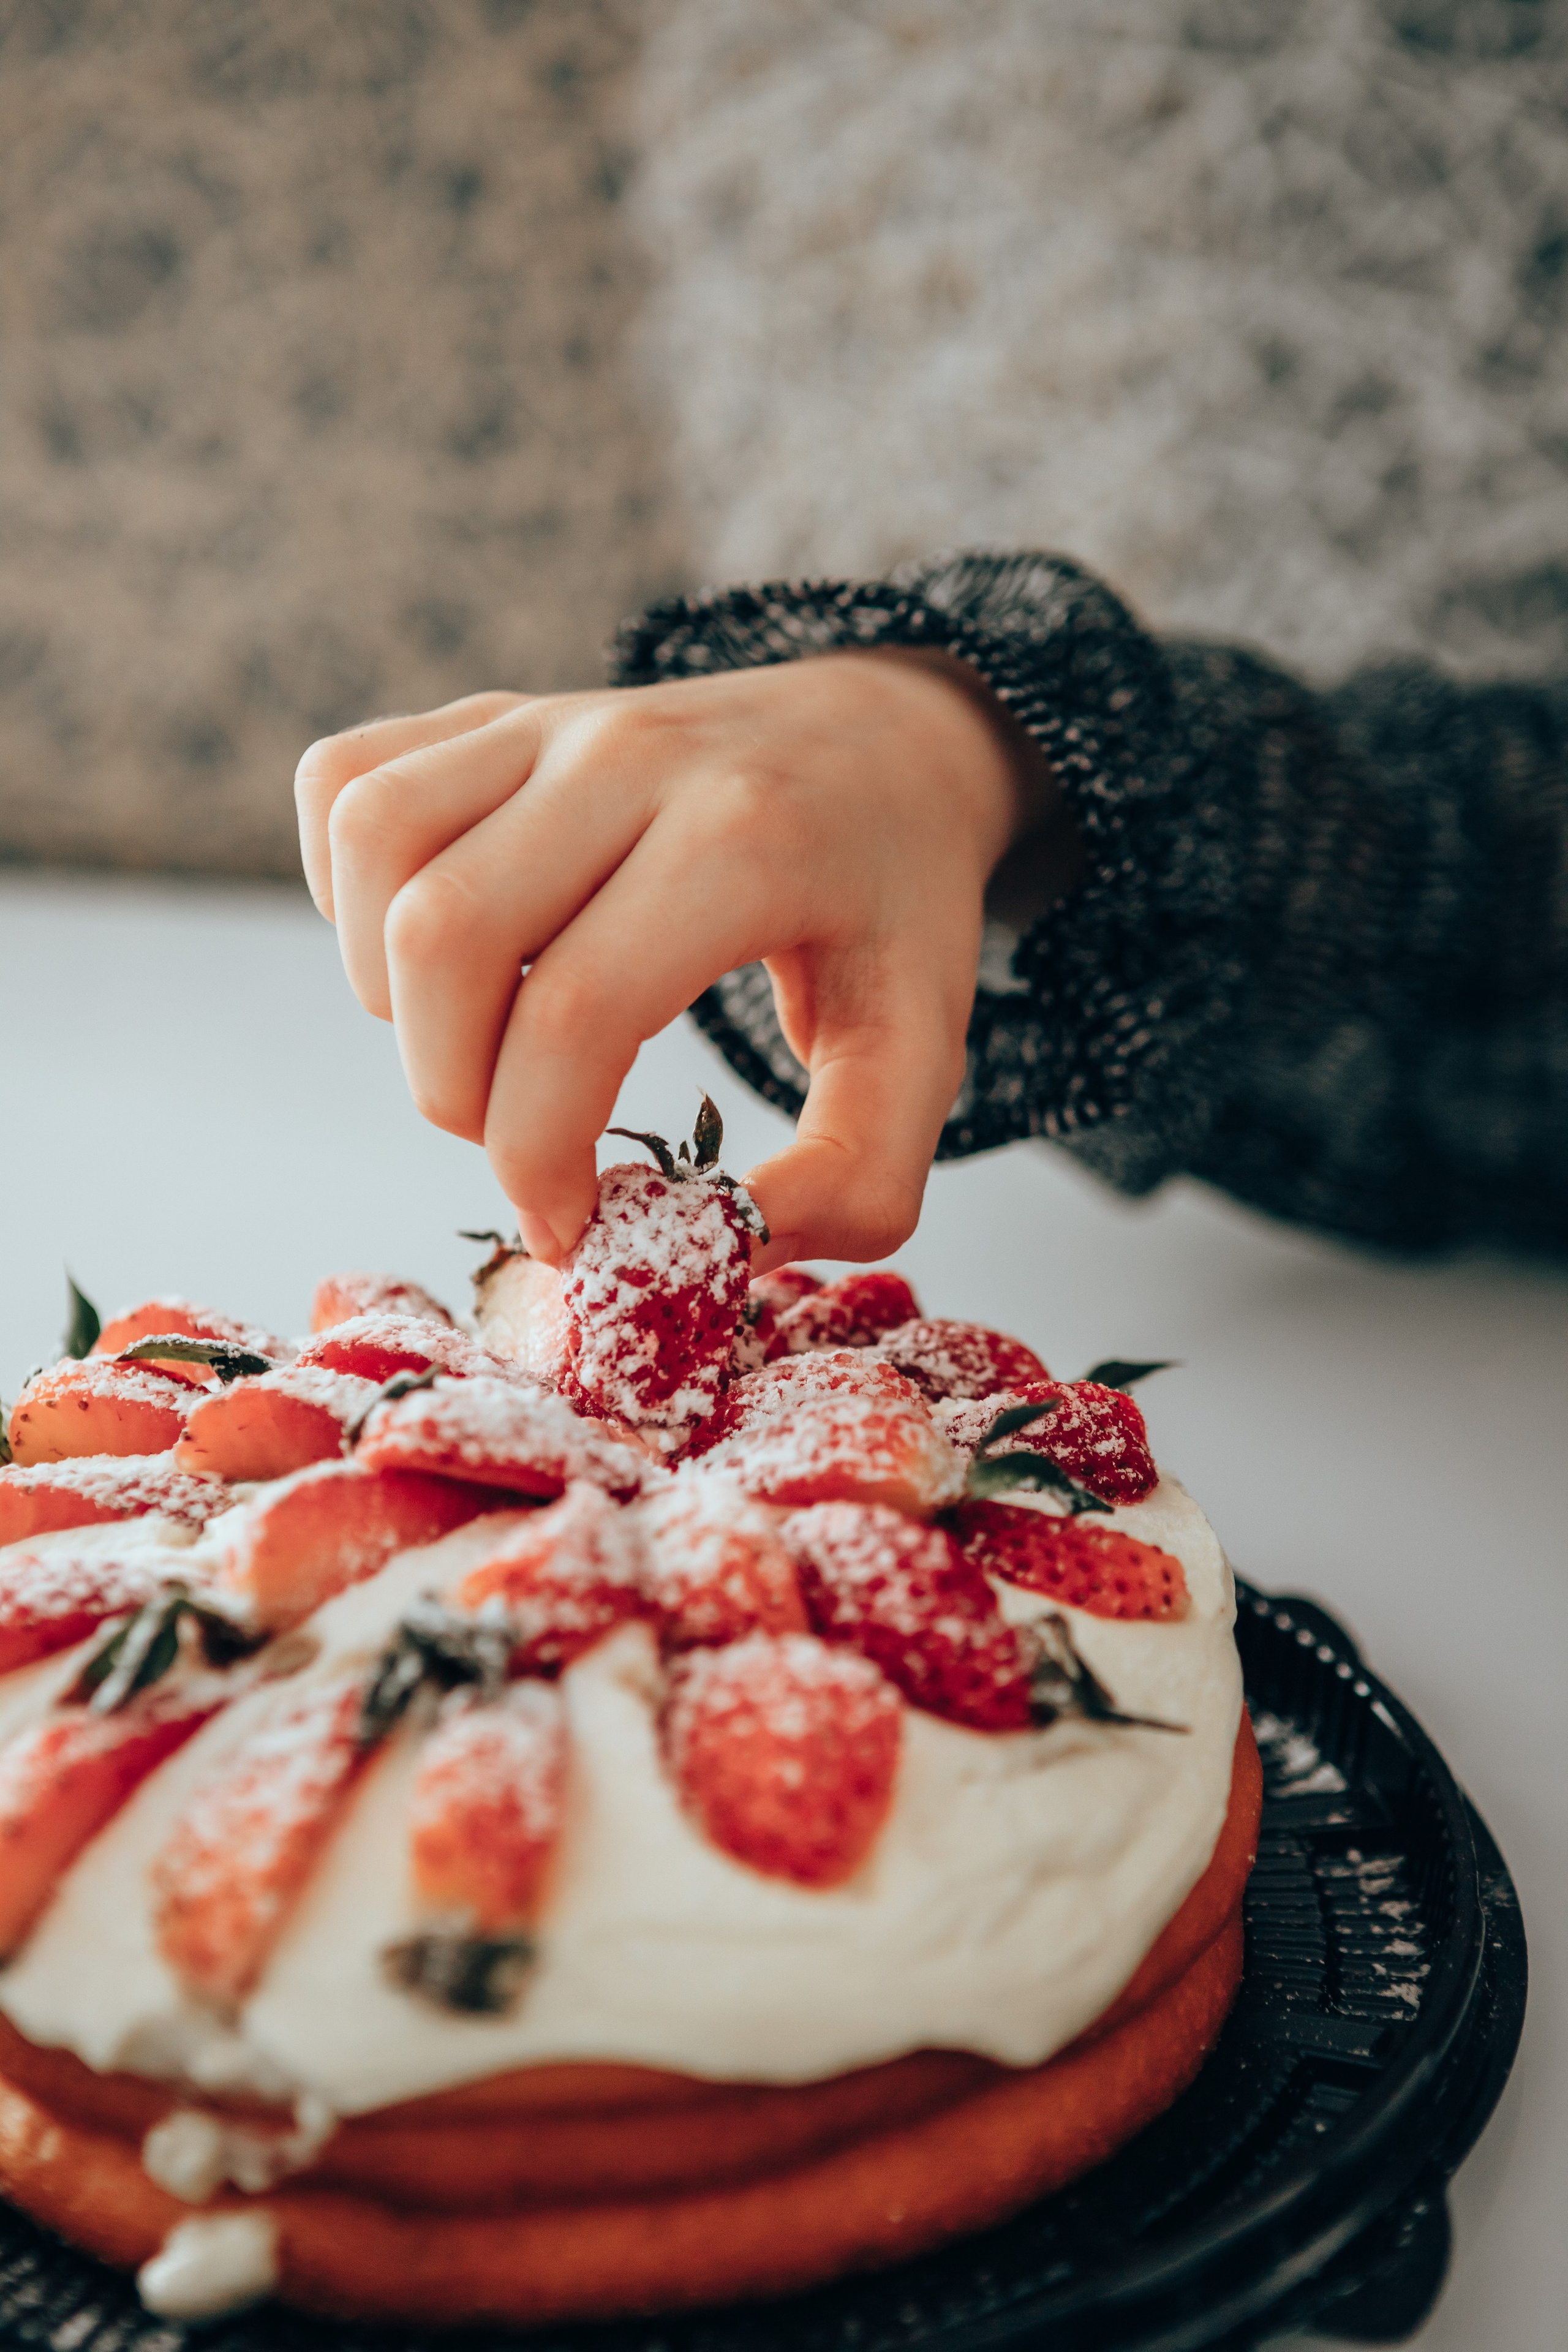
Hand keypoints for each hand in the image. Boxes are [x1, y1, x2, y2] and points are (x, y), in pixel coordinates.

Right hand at [295, 650, 1070, 1268]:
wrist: (886, 742)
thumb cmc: (893, 909)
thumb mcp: (922, 1053)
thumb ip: (854, 1179)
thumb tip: (718, 1257)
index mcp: (746, 839)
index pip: (576, 1014)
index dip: (537, 1156)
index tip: (570, 1230)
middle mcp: (630, 755)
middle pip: (446, 934)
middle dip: (455, 1091)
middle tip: (522, 1144)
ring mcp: (548, 720)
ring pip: (377, 845)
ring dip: (390, 988)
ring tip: (478, 1043)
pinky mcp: (488, 713)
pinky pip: (345, 783)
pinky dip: (351, 890)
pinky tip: (436, 954)